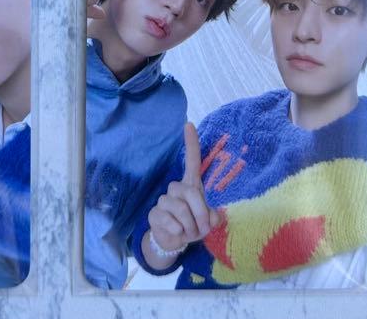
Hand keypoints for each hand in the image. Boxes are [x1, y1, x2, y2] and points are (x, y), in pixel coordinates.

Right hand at [147, 122, 217, 256]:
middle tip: (202, 229)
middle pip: (191, 193)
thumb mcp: (207, 222)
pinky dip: (180, 232)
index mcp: (190, 185)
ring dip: (191, 227)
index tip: (189, 124)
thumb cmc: (193, 225)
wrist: (174, 241)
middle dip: (201, 214)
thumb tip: (211, 216)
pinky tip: (177, 233)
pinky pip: (171, 222)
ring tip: (189, 232)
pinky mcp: (154, 213)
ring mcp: (163, 200)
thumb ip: (212, 217)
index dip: (191, 143)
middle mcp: (176, 188)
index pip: (191, 160)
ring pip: (181, 209)